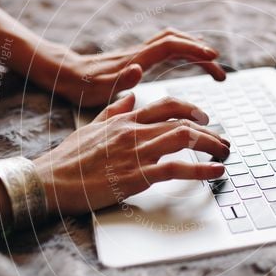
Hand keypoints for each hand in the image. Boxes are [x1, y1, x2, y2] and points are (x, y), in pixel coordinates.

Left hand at [26, 28, 225, 106]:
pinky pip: (167, 53)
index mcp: (135, 61)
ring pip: (174, 44)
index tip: (213, 59)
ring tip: (213, 70)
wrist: (64, 75)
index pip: (170, 47)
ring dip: (195, 53)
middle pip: (177, 41)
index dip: (193, 50)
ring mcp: (139, 56)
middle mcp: (140, 54)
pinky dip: (184, 56)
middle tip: (220, 72)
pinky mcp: (138, 61)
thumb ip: (119, 80)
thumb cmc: (80, 86)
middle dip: (202, 52)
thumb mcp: (98, 89)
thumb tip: (140, 69)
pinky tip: (190, 68)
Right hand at [32, 94, 228, 214]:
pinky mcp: (137, 175)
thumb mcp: (90, 127)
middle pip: (182, 121)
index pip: (166, 105)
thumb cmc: (68, 159)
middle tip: (223, 140)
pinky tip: (216, 172)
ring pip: (185, 138)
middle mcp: (134, 131)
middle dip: (208, 131)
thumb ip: (114, 111)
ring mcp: (136, 152)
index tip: (204, 117)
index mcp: (124, 119)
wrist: (50, 180)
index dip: (190, 109)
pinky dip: (202, 170)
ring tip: (225, 153)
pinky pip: (178, 168)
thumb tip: (131, 96)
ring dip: (211, 145)